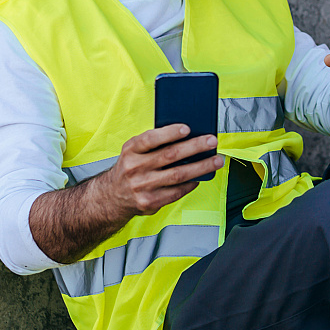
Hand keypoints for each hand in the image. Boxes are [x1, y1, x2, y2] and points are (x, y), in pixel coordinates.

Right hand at [96, 124, 223, 218]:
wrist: (113, 196)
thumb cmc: (131, 168)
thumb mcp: (133, 151)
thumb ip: (153, 144)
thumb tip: (187, 136)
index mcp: (130, 151)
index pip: (150, 139)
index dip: (169, 133)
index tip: (187, 128)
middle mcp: (134, 168)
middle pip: (169, 156)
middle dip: (194, 147)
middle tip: (211, 141)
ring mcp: (142, 186)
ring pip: (177, 175)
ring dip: (200, 167)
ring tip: (216, 160)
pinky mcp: (150, 201)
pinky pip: (176, 192)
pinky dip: (190, 184)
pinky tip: (200, 177)